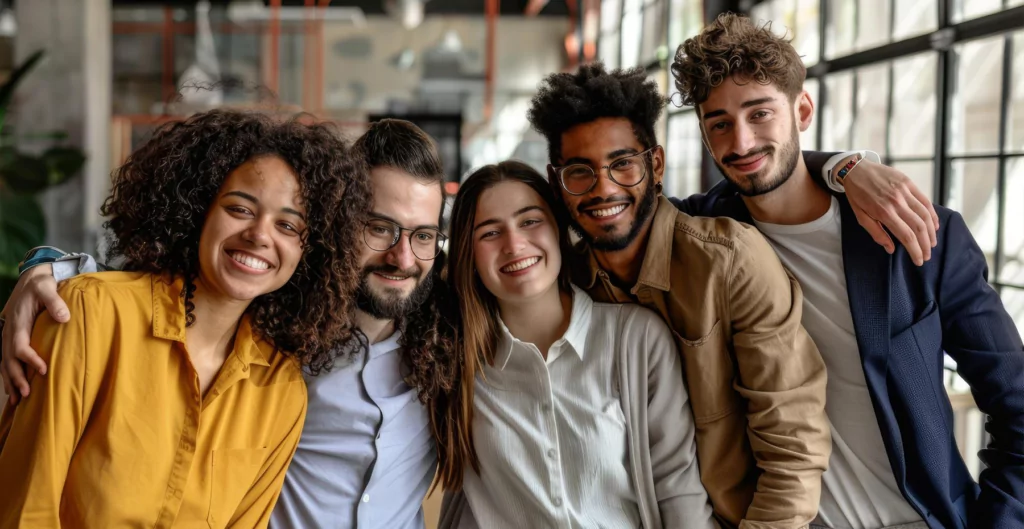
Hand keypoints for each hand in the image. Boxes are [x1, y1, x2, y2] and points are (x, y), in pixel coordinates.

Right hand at [1, 264, 66, 403]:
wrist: (31, 279)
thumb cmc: (42, 284)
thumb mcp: (48, 287)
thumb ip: (55, 301)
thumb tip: (65, 317)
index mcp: (18, 322)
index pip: (19, 345)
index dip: (30, 359)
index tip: (43, 370)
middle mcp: (10, 331)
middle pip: (8, 360)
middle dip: (16, 378)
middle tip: (27, 395)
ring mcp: (9, 336)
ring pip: (5, 363)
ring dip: (10, 381)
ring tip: (17, 401)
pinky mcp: (12, 339)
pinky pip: (7, 360)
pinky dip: (8, 376)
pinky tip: (13, 390)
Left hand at [842, 158, 939, 265]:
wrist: (856, 169)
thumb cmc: (857, 195)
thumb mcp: (860, 217)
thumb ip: (876, 233)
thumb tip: (891, 249)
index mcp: (884, 212)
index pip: (906, 236)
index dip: (915, 251)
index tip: (919, 261)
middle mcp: (897, 202)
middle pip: (919, 228)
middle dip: (926, 245)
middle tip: (927, 255)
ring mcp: (904, 191)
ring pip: (925, 215)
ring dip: (932, 232)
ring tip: (932, 243)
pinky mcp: (909, 183)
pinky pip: (925, 201)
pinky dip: (932, 214)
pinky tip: (934, 225)